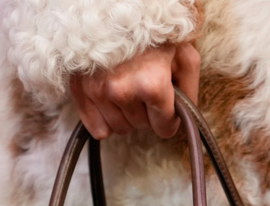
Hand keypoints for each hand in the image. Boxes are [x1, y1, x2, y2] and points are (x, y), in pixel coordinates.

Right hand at [69, 42, 200, 139]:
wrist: (116, 11)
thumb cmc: (155, 32)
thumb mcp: (184, 55)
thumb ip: (189, 90)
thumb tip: (183, 118)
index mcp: (151, 84)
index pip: (164, 127)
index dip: (169, 118)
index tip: (168, 106)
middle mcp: (122, 90)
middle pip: (141, 127)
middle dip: (148, 113)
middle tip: (148, 87)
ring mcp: (98, 91)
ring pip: (120, 128)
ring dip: (128, 114)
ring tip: (130, 87)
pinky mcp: (80, 91)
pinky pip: (98, 129)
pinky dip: (106, 119)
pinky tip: (113, 100)